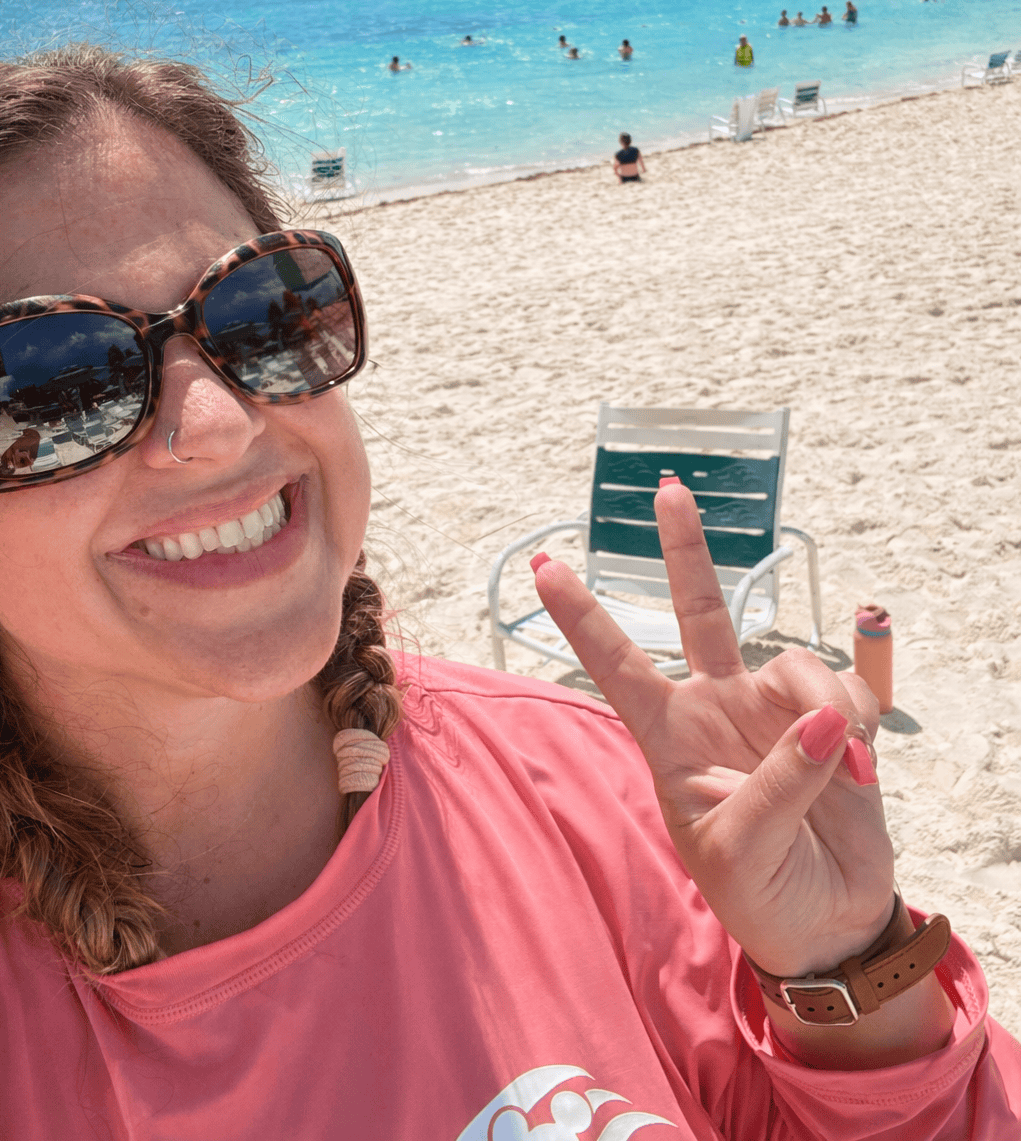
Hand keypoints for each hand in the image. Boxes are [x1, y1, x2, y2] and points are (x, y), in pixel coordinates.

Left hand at [531, 482, 893, 977]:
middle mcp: (721, 709)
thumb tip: (825, 717)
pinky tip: (874, 643)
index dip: (583, 618)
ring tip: (852, 777)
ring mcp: (779, 711)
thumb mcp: (742, 851)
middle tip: (667, 488)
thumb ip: (778, 783)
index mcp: (673, 739)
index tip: (541, 565)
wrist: (826, 925)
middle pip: (699, 612)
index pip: (619, 666)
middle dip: (685, 550)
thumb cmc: (760, 893)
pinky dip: (873, 676)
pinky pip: (859, 682)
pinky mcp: (839, 723)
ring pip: (804, 668)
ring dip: (835, 713)